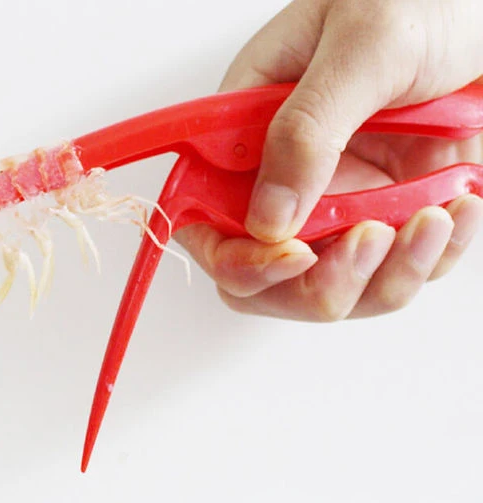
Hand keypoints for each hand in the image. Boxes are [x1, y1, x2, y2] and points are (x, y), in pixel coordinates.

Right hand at [178, 0, 482, 320]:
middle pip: (266, 280)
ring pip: (334, 291)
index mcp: (249, 133)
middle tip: (371, 241)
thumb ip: (307, 132)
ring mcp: (340, 205)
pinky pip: (397, 274)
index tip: (292, 256)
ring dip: (385, 276)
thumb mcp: (362, 48)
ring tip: (434, 216)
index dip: (236, 259)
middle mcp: (286, 182)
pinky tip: (459, 209)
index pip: (207, 224)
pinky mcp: (391, 216)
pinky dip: (432, 259)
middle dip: (316, 285)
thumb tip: (267, 223)